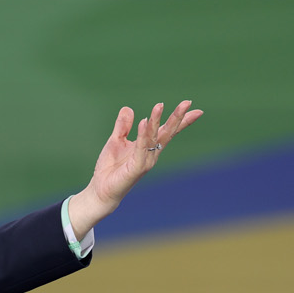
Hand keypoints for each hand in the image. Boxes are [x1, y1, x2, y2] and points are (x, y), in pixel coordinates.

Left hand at [67, 101, 201, 239]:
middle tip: (187, 102)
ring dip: (156, 121)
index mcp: (148, 147)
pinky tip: (144, 122)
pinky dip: (143, 135)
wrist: (101, 190)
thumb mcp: (116, 141)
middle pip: (167, 132)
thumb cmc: (110, 168)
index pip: (167, 130)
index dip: (180, 119)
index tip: (192, 106)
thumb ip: (123, 126)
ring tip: (159, 106)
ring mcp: (146, 161)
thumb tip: (128, 108)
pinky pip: (141, 149)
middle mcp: (151, 154)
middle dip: (177, 117)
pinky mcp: (137, 168)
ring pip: (154, 138)